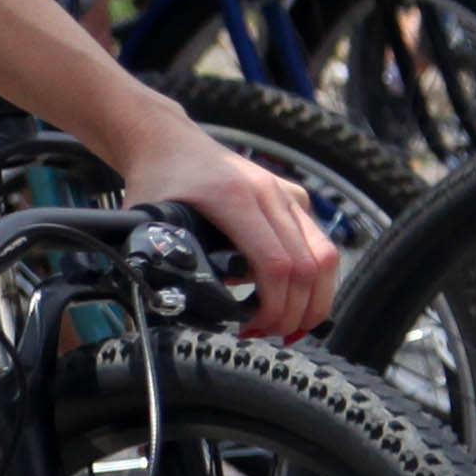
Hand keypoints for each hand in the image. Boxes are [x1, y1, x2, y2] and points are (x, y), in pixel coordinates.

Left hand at [111, 111, 338, 339]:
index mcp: (235, 198)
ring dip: (313, 299)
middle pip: (308, 265)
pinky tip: (294, 299)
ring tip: (289, 326)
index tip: (252, 327)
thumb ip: (164, 264)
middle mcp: (269, 193)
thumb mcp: (150, 224)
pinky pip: (319, 243)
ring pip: (325, 255)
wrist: (168, 141)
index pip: (275, 264)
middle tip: (270, 335)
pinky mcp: (294, 197)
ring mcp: (286, 193)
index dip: (273, 306)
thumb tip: (181, 306)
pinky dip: (315, 278)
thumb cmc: (159, 181)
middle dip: (294, 312)